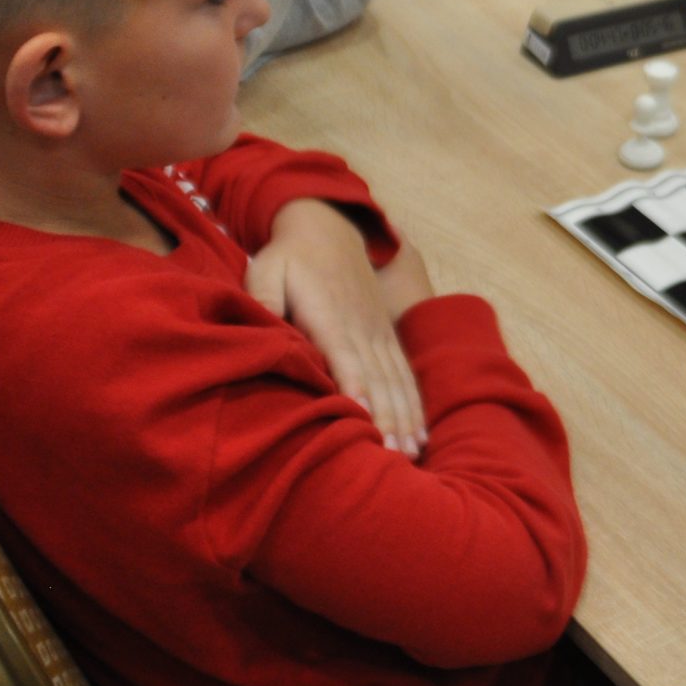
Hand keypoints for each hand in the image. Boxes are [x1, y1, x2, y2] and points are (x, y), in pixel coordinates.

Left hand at [251, 201, 427, 455]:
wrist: (330, 227)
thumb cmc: (290, 256)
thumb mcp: (266, 269)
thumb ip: (264, 299)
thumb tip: (266, 331)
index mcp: (331, 316)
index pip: (346, 359)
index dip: (356, 390)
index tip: (363, 421)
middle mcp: (362, 328)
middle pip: (379, 379)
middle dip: (387, 419)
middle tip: (393, 457)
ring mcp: (378, 333)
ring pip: (397, 381)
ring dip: (405, 418)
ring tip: (410, 454)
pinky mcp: (385, 336)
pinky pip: (405, 374)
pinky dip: (415, 405)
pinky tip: (421, 433)